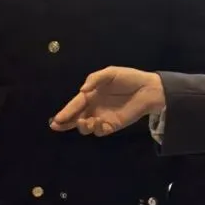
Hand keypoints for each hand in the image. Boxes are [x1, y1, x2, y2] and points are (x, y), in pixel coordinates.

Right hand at [51, 67, 165, 135]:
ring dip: (82, 126)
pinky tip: (98, 122)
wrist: (148, 89)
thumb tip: (82, 90)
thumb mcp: (110, 73)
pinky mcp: (112, 125)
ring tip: (85, 121)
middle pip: (76, 118)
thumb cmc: (128, 78)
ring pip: (86, 127)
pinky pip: (100, 131)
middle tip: (58, 126)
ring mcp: (103, 117)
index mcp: (91, 95)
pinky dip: (96, 129)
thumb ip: (95, 79)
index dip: (65, 112)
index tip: (56, 120)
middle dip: (66, 123)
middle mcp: (94, 107)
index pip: (75, 104)